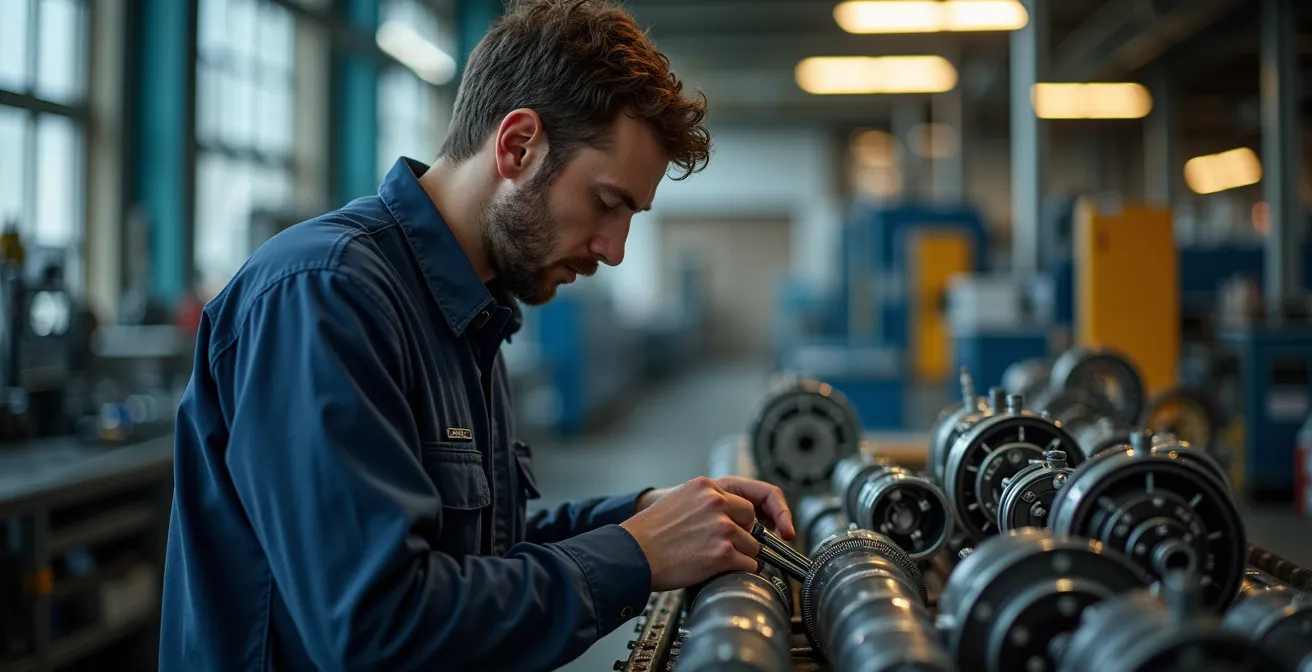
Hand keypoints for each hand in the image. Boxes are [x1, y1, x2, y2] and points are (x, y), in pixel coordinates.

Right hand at [620, 477, 761, 590]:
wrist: (633, 554)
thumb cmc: (649, 533)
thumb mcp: (677, 500)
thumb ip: (704, 503)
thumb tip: (724, 515)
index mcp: (705, 487)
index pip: (741, 500)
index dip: (738, 519)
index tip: (738, 529)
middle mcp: (716, 503)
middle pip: (750, 519)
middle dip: (743, 534)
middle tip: (728, 546)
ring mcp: (722, 528)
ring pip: (752, 544)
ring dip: (741, 555)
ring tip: (719, 561)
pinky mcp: (723, 553)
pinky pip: (749, 565)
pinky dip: (740, 571)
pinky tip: (722, 571)